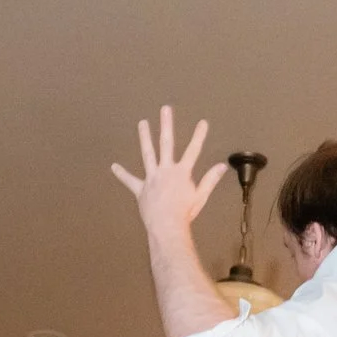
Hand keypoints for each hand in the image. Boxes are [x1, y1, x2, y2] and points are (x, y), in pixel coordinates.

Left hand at [111, 106, 227, 232]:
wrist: (167, 227)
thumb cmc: (184, 214)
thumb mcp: (200, 196)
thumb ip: (210, 179)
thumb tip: (222, 166)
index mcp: (182, 173)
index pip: (193, 150)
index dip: (199, 135)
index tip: (203, 122)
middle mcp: (166, 171)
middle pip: (166, 143)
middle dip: (166, 125)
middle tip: (165, 109)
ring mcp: (152, 178)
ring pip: (147, 154)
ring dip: (144, 137)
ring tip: (142, 123)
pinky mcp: (141, 190)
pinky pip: (130, 181)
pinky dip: (122, 174)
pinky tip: (114, 167)